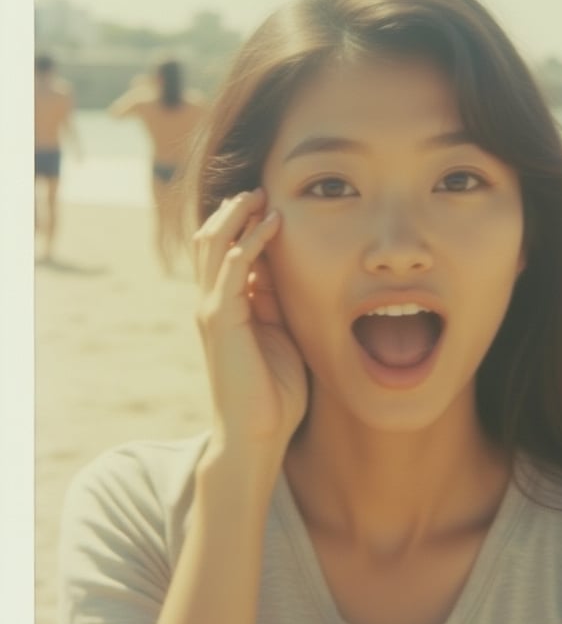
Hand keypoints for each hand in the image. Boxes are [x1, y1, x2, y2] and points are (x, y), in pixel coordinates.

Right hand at [193, 190, 307, 463]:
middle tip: (260, 189)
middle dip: (234, 211)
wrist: (257, 435)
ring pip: (214, 246)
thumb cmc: (274, 393)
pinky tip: (271, 225)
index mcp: (226, 307)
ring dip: (238, 216)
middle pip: (211, 241)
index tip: (268, 201)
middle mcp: (212, 304)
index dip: (243, 225)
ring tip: (261, 195)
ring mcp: (212, 311)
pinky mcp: (221, 321)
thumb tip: (288, 272)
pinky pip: (233, 270)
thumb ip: (279, 305)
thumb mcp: (283, 335)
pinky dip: (251, 242)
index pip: (225, 252)